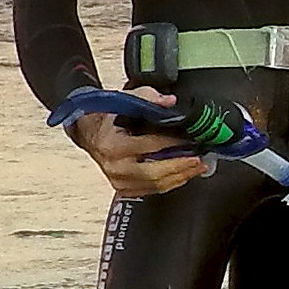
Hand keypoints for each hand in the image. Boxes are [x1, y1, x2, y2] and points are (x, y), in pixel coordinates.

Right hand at [68, 92, 205, 198]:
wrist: (91, 133)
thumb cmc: (108, 118)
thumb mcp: (125, 101)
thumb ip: (148, 98)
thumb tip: (169, 101)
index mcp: (114, 145)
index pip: (149, 146)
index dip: (172, 143)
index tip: (189, 139)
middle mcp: (115, 166)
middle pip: (154, 173)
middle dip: (180, 166)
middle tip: (197, 160)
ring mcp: (119, 180)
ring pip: (155, 185)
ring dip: (180, 177)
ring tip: (197, 168)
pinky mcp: (124, 189)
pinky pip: (151, 190)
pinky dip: (170, 183)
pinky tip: (183, 175)